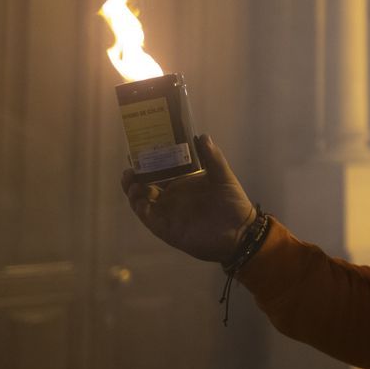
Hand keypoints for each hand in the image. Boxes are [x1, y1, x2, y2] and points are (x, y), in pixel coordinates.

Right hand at [121, 134, 254, 263]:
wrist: (240, 233)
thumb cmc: (232, 204)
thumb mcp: (223, 177)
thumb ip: (212, 157)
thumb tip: (202, 135)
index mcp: (182, 183)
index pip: (159, 171)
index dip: (147, 163)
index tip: (138, 152)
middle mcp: (171, 197)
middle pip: (145, 186)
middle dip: (134, 178)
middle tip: (130, 169)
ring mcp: (167, 213)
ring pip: (142, 201)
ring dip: (134, 192)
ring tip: (132, 182)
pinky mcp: (166, 228)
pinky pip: (149, 218)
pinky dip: (141, 210)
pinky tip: (140, 201)